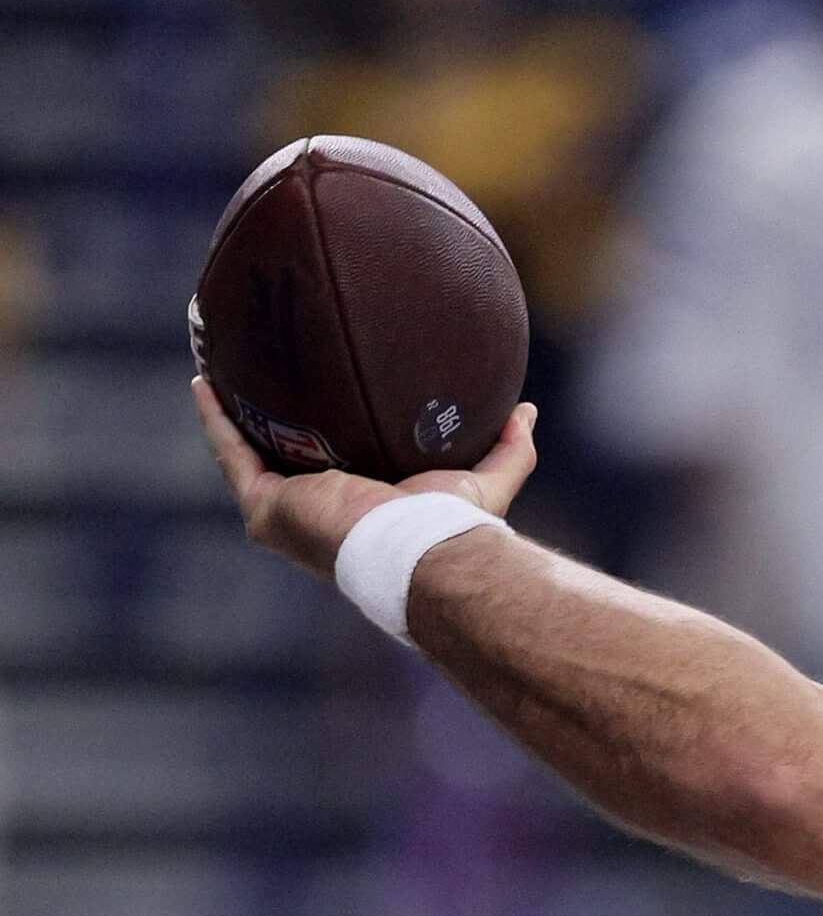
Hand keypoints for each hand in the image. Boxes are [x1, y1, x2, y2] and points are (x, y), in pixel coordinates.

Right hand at [191, 375, 538, 579]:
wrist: (419, 551)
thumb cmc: (451, 527)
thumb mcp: (485, 481)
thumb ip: (508, 450)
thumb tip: (526, 411)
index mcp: (363, 507)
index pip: (339, 463)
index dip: (326, 432)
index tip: (320, 396)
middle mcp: (320, 512)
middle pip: (288, 456)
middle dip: (273, 419)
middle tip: (263, 370)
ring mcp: (288, 512)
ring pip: (250, 452)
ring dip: (234, 411)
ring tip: (221, 364)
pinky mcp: (267, 508)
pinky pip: (232, 454)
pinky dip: (216, 419)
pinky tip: (204, 382)